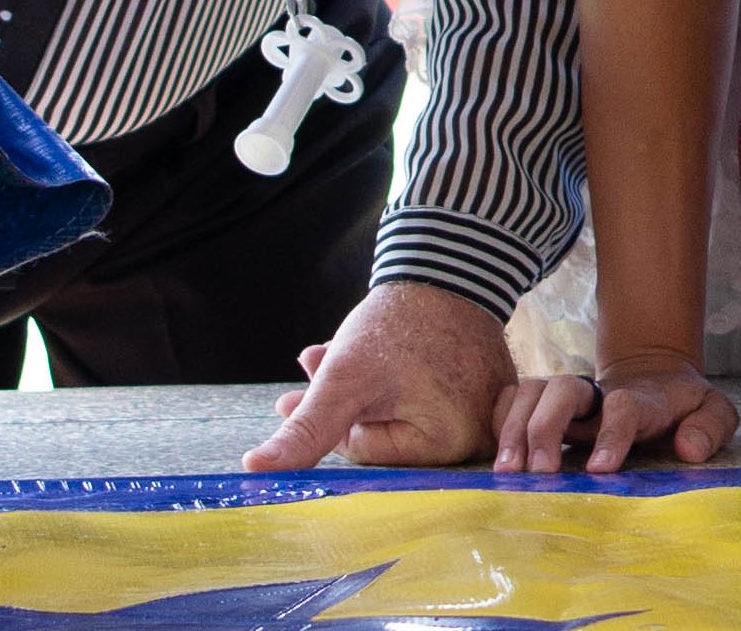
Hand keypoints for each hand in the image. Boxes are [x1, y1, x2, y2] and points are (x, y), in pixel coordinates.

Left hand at [243, 281, 513, 469]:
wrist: (449, 269)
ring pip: (400, 415)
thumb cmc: (402, 323)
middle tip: (303, 374)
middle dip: (341, 406)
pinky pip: (426, 399)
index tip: (292, 396)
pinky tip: (365, 357)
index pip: (369, 454)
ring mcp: (484, 411)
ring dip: (359, 392)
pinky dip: (392, 382)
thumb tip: (256, 473)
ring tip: (324, 357)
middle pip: (385, 436)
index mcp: (451, 444)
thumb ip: (304, 431)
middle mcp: (476, 436)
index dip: (333, 422)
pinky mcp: (481, 390)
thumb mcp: (345, 379)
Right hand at [491, 353, 735, 473]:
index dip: (611, 435)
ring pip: (531, 392)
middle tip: (541, 475)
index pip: (624, 407)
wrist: (652, 379)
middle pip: (564, 389)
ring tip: (508, 472)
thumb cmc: (680, 406)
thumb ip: (709, 426)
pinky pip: (509, 401)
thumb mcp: (711, 410)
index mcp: (640, 398)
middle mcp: (596, 393)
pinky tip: (494, 455)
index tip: (600, 470)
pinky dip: (497, 422)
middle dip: (547, 428)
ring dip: (515, 428)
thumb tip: (688, 449)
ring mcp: (566, 398)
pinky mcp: (542, 408)